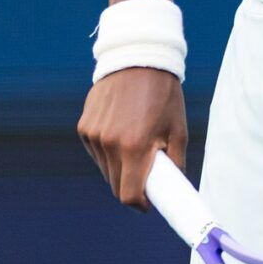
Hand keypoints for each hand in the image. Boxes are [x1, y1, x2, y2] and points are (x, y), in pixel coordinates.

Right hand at [76, 66, 187, 210]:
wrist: (138, 59)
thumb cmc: (163, 94)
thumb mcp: (178, 129)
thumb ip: (175, 163)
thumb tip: (172, 188)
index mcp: (134, 146)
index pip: (129, 195)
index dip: (140, 204)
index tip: (149, 202)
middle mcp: (109, 143)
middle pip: (115, 185)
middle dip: (131, 185)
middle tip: (147, 172)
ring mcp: (93, 134)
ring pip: (105, 169)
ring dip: (119, 167)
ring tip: (136, 142)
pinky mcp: (84, 126)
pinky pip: (96, 151)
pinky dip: (108, 150)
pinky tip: (122, 129)